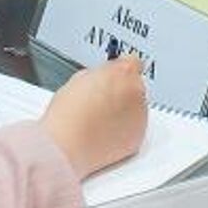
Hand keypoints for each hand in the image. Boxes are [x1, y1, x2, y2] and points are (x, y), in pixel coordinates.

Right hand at [41, 55, 148, 179]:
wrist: (67, 145)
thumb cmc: (68, 114)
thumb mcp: (79, 79)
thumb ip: (100, 74)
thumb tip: (104, 78)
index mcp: (123, 73)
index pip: (133, 62)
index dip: (120, 70)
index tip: (114, 76)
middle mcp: (137, 94)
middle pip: (134, 87)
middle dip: (121, 93)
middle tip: (99, 102)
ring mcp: (140, 117)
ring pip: (136, 109)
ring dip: (123, 112)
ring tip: (99, 120)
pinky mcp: (138, 139)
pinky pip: (134, 130)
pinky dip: (123, 131)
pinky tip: (103, 132)